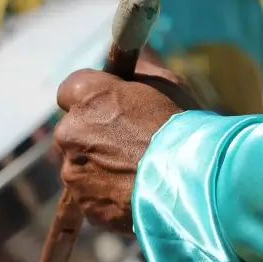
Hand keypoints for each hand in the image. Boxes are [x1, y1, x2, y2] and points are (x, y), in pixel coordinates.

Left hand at [54, 62, 197, 232]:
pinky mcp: (85, 205)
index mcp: (87, 96)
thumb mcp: (167, 84)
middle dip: (94, 135)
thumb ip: (138, 69)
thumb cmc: (182, 127)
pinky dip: (109, 196)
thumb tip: (130, 56)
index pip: (70, 89)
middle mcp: (70, 131)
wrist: (192, 184)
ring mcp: (74, 172)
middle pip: (74, 131)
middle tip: (131, 144)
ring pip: (82, 165)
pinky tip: (138, 194)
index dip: (92, 99)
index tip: (111, 107)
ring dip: (101, 167)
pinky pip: (93, 196)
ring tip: (140, 174)